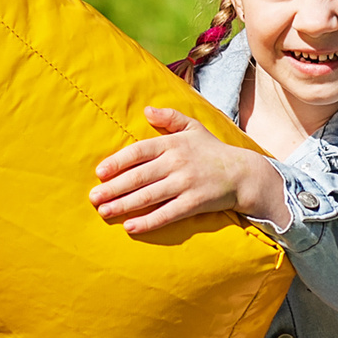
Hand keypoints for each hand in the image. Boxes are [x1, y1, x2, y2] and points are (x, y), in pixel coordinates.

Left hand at [90, 107, 288, 235]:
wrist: (243, 174)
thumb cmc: (213, 151)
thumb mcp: (193, 128)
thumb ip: (170, 118)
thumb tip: (146, 110)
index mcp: (173, 144)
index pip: (139, 151)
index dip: (117, 162)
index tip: (99, 172)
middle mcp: (177, 163)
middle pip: (138, 177)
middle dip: (113, 188)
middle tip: (93, 197)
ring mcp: (185, 184)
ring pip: (148, 196)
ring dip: (123, 205)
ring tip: (104, 212)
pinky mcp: (194, 204)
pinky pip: (166, 214)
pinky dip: (147, 222)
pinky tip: (129, 227)